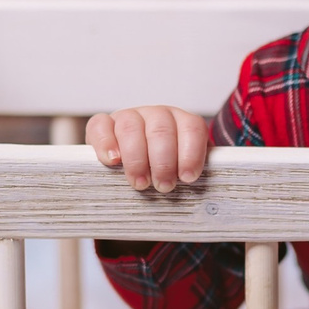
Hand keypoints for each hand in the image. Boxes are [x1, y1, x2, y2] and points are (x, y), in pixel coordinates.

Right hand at [86, 106, 208, 192]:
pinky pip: (101, 125)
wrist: (138, 163)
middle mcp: (156, 115)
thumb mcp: (182, 169)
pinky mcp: (104, 124)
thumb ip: (192, 174)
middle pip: (161, 130)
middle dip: (164, 162)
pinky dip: (106, 143)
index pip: (192, 128)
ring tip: (140, 183)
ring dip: (137, 158)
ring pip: (131, 127)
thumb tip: (207, 194)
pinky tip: (113, 161)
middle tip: (163, 186)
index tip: (188, 178)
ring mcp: (129, 116)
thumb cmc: (165, 170)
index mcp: (181, 122)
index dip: (191, 153)